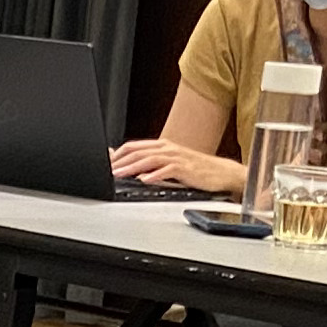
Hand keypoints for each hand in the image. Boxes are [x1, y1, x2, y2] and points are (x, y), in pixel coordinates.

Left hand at [112, 136, 243, 195]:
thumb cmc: (195, 169)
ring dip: (132, 167)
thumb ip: (149, 162)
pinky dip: (155, 174)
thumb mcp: (169, 163)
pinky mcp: (186, 168)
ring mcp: (177, 157)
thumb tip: (126, 163)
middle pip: (138, 152)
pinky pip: (168, 170)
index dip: (117, 155)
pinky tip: (144, 180)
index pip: (133, 146)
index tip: (105, 165)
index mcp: (162, 145)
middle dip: (120, 162)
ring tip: (120, 175)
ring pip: (150, 159)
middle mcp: (168, 148)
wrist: (221, 173)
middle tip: (107, 171)